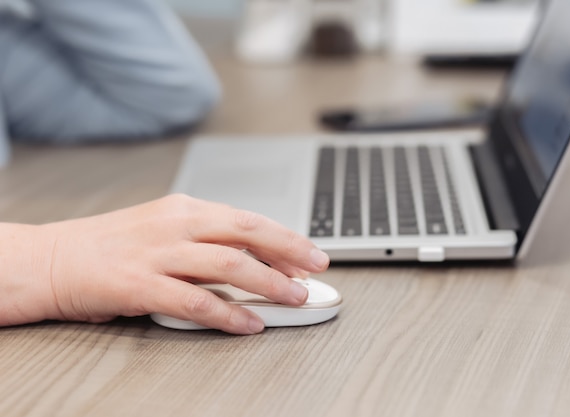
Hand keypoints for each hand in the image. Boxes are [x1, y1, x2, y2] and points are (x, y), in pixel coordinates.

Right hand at [0, 194, 329, 333]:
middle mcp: (176, 224)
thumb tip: (250, 261)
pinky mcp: (140, 284)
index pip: (247, 219)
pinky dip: (228, 314)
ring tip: (294, 298)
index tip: (309, 253)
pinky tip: (248, 324)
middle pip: (248, 232)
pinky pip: (196, 300)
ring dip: (269, 283)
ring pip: (230, 264)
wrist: (50, 259)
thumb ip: (203, 242)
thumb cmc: (108, 247)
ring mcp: (158, 253)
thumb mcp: (162, 230)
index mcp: (184, 209)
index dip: (285, 237)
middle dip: (290, 250)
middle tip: (318, 269)